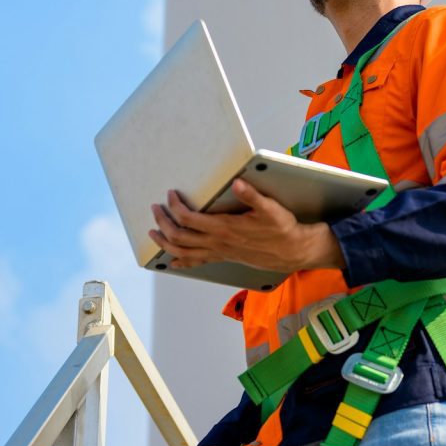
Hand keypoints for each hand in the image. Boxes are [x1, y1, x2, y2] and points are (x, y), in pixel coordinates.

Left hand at [149, 179, 346, 272]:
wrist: (292, 250)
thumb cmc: (281, 229)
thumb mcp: (270, 208)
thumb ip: (252, 195)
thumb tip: (237, 182)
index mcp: (224, 228)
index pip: (188, 218)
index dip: (175, 206)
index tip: (170, 194)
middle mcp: (217, 242)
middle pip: (179, 236)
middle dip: (162, 222)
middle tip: (155, 209)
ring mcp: (218, 252)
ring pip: (182, 252)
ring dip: (165, 242)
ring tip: (153, 233)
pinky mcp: (223, 257)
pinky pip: (196, 263)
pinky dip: (181, 262)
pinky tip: (172, 261)